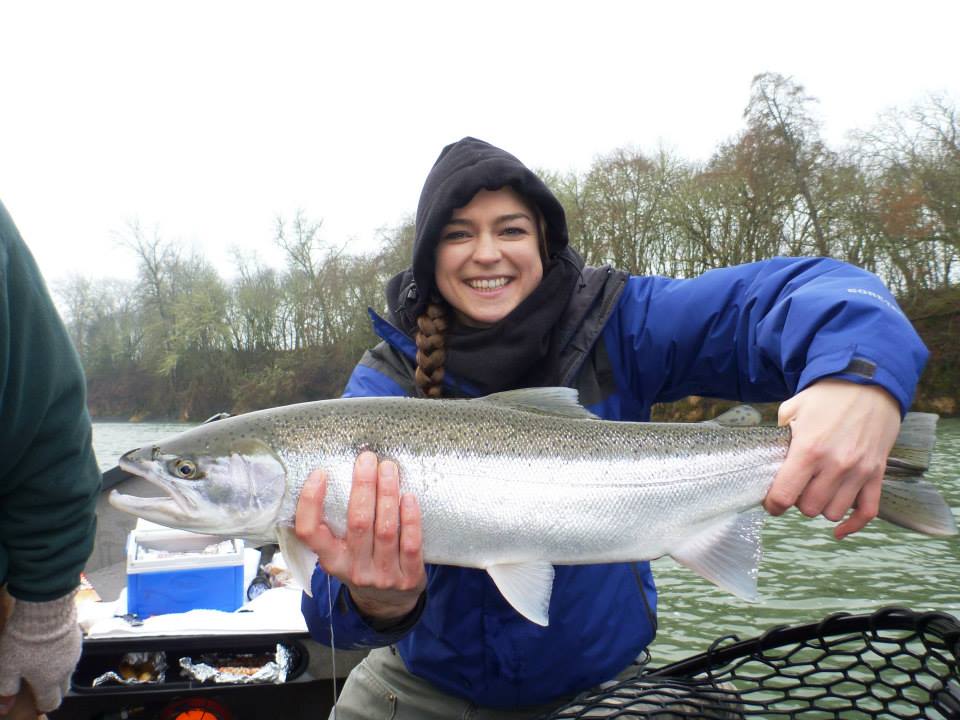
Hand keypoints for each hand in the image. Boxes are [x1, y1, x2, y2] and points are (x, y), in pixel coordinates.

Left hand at [0, 592, 81, 713]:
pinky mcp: (77, 638)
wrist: (46, 610)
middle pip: (64, 688)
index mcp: (48, 682)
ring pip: (68, 669)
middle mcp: (65, 670)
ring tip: (43, 661)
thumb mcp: (7, 667)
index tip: (35, 704)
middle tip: (39, 684)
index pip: (51, 702)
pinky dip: (62, 654)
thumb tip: (5, 705)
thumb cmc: (25, 640)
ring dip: (58, 670)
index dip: (42, 706)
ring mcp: (74, 653)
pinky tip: (51, 645)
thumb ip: (7, 688)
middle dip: (54, 690)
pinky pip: (71, 652)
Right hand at [295, 451, 426, 621]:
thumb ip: (336, 526)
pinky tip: (409, 497)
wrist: (388, 605)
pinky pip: (410, 544)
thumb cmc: (362, 565)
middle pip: (357, 523)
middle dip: (363, 487)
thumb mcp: (340, 554)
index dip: (311, 503)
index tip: (319, 474)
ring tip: (388, 468)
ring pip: (385, 530)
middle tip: (367, 459)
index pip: (310, 533)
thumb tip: (337, 476)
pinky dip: (410, 519)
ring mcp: (382, 575)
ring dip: (387, 494)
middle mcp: (354, 569)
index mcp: (332, 560)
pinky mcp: (409, 577)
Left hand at [763, 379, 900, 538]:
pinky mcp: (877, 475)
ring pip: (833, 512)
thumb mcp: (792, 409)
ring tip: (817, 491)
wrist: (870, 385)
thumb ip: (779, 436)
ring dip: (822, 507)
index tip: (770, 502)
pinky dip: (851, 525)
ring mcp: (859, 472)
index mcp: (808, 449)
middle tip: (797, 487)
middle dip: (798, 502)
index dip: (772, 504)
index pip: (784, 495)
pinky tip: (838, 529)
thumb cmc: (827, 397)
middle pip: (808, 508)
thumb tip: (767, 457)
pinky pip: (867, 513)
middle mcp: (835, 465)